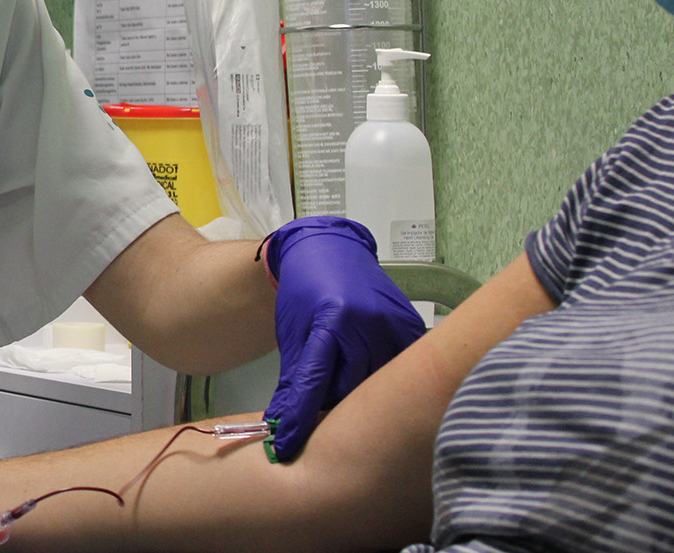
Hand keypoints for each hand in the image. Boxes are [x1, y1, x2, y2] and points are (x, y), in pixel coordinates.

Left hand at [262, 216, 425, 460]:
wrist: (330, 248)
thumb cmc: (305, 292)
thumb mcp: (292, 331)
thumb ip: (294, 377)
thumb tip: (283, 423)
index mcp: (330, 321)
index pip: (315, 381)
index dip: (300, 416)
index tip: (286, 445)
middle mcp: (366, 323)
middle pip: (351, 388)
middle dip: (333, 406)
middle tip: (320, 415)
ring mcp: (393, 323)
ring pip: (379, 382)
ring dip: (361, 395)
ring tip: (347, 396)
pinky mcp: (411, 324)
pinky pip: (403, 367)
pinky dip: (388, 379)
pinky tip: (375, 380)